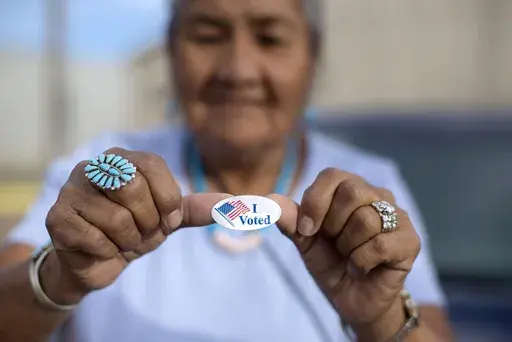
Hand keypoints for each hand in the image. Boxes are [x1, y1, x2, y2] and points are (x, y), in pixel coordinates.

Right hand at [44, 148, 228, 303]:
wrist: (96, 261)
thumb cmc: (134, 230)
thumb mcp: (168, 218)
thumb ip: (197, 207)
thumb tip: (238, 202)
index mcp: (124, 158)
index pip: (153, 165)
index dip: (167, 198)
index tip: (169, 219)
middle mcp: (94, 166)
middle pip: (132, 187)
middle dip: (147, 221)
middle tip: (142, 231)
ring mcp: (71, 190)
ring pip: (116, 218)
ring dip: (128, 241)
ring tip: (121, 240)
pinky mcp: (56, 217)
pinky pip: (94, 238)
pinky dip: (107, 251)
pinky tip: (100, 248)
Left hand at [273, 168, 420, 325]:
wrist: (353, 300)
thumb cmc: (331, 263)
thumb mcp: (305, 241)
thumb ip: (290, 220)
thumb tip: (270, 200)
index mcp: (350, 189)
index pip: (331, 175)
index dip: (314, 201)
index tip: (306, 230)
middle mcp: (377, 196)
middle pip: (351, 191)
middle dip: (332, 225)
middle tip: (334, 243)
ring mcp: (398, 217)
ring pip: (366, 219)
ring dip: (347, 247)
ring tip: (349, 256)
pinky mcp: (410, 241)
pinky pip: (380, 244)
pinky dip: (361, 262)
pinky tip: (360, 268)